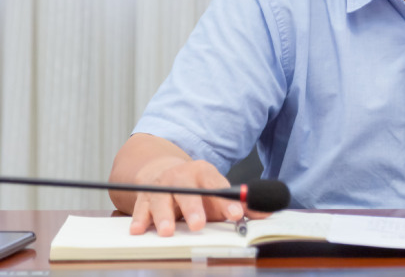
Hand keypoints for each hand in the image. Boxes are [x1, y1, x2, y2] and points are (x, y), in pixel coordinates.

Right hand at [127, 158, 265, 236]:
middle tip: (199, 224)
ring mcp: (161, 187)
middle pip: (187, 190)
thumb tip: (266, 213)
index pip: (216, 185)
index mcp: (203, 172)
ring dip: (163, 215)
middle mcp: (181, 177)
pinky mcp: (143, 198)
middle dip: (193, 207)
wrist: (164, 172)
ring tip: (167, 231)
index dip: (226, 200)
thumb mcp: (217, 193)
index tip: (236, 214)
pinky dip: (139, 219)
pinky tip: (138, 229)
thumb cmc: (196, 189)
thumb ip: (240, 204)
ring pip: (161, 199)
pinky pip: (140, 208)